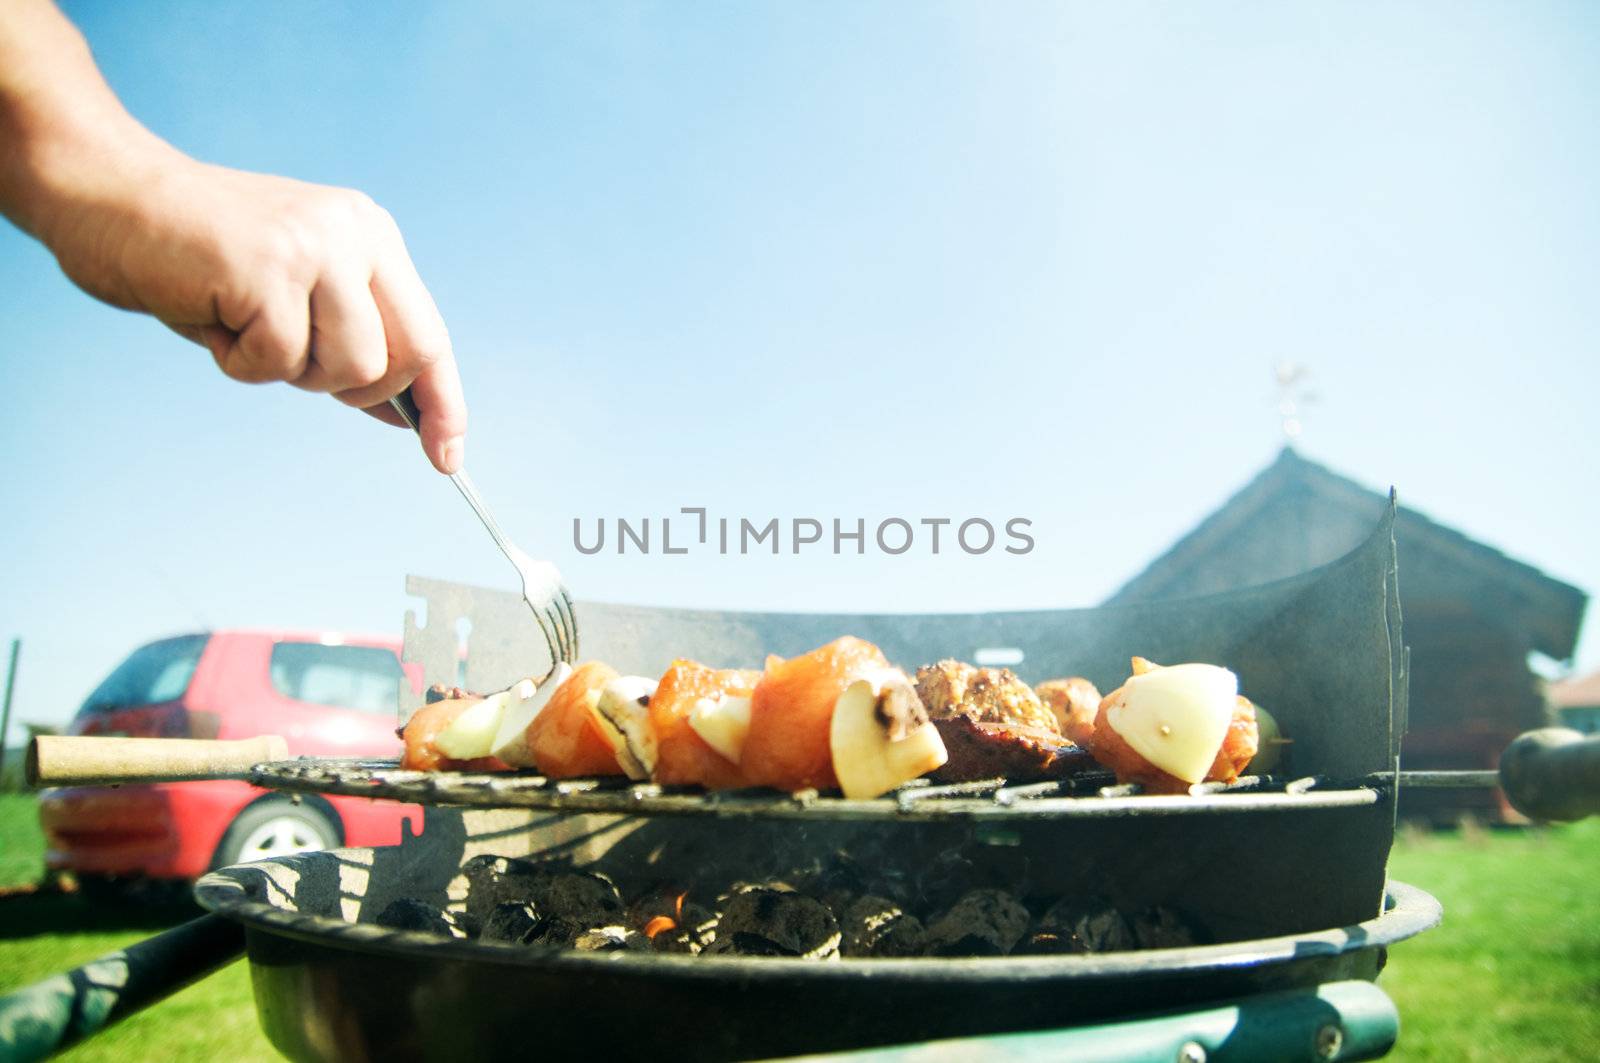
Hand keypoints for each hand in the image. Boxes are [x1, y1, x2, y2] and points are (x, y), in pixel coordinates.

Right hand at [36, 142, 466, 472]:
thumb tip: (409, 418)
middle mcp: (356, 233)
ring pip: (350, 368)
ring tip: (241, 323)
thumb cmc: (196, 259)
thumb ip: (351, 346)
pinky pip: (278, 361)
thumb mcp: (293, 300)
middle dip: (358, 391)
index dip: (443, 402)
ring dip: (289, 371)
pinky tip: (209, 312)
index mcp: (371, 236)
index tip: (447, 457)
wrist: (105, 193)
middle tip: (291, 360)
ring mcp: (316, 246)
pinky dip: (237, 361)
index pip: (430, 333)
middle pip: (407, 357)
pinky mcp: (269, 268)